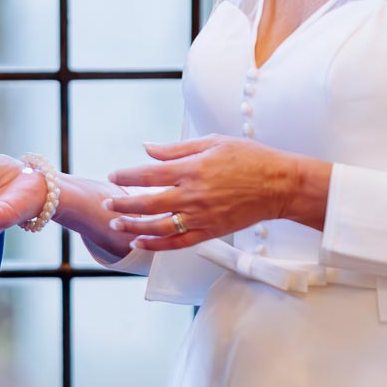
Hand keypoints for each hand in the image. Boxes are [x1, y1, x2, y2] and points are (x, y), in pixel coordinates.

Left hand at [103, 136, 304, 250]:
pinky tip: (140, 241)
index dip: (126, 176)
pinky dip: (156, 245)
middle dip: (122, 203)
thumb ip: (176, 149)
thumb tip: (147, 147)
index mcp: (192, 169)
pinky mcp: (210, 231)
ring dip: (133, 225)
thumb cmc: (250, 158)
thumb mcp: (212, 142)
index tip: (113, 175)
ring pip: (158, 226)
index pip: (149, 174)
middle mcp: (193, 195)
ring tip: (116, 222)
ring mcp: (201, 216)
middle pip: (147, 203)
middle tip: (107, 202)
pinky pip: (177, 242)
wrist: (280, 185)